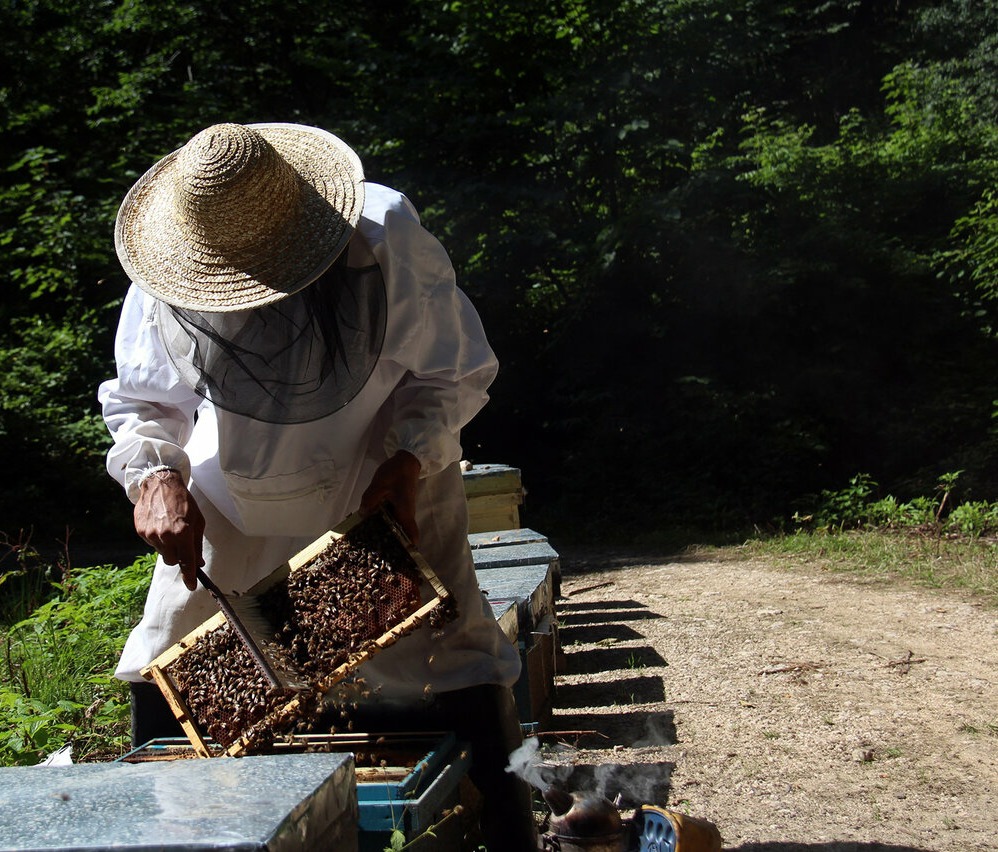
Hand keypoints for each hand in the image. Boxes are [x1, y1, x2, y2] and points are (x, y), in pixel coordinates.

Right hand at [134, 469, 205, 590]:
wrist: (160, 484)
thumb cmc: (184, 501)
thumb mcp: (198, 521)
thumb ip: (197, 544)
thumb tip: (199, 563)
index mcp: (182, 533)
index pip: (186, 561)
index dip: (189, 576)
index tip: (191, 586)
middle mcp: (165, 536)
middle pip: (171, 561)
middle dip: (177, 556)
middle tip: (180, 543)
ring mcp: (151, 534)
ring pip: (161, 553)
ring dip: (167, 547)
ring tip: (170, 528)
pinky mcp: (140, 531)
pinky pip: (151, 543)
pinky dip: (157, 539)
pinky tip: (160, 524)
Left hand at [359, 451, 420, 545]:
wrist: (406, 460)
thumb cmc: (396, 473)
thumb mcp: (379, 486)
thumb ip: (369, 501)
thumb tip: (362, 515)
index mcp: (405, 513)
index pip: (411, 536)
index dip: (408, 549)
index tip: (399, 559)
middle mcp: (406, 515)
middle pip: (401, 534)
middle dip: (390, 544)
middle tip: (374, 554)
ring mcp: (402, 510)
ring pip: (394, 526)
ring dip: (384, 532)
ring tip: (368, 541)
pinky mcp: (398, 504)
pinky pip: (390, 517)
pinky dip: (382, 522)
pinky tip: (369, 522)